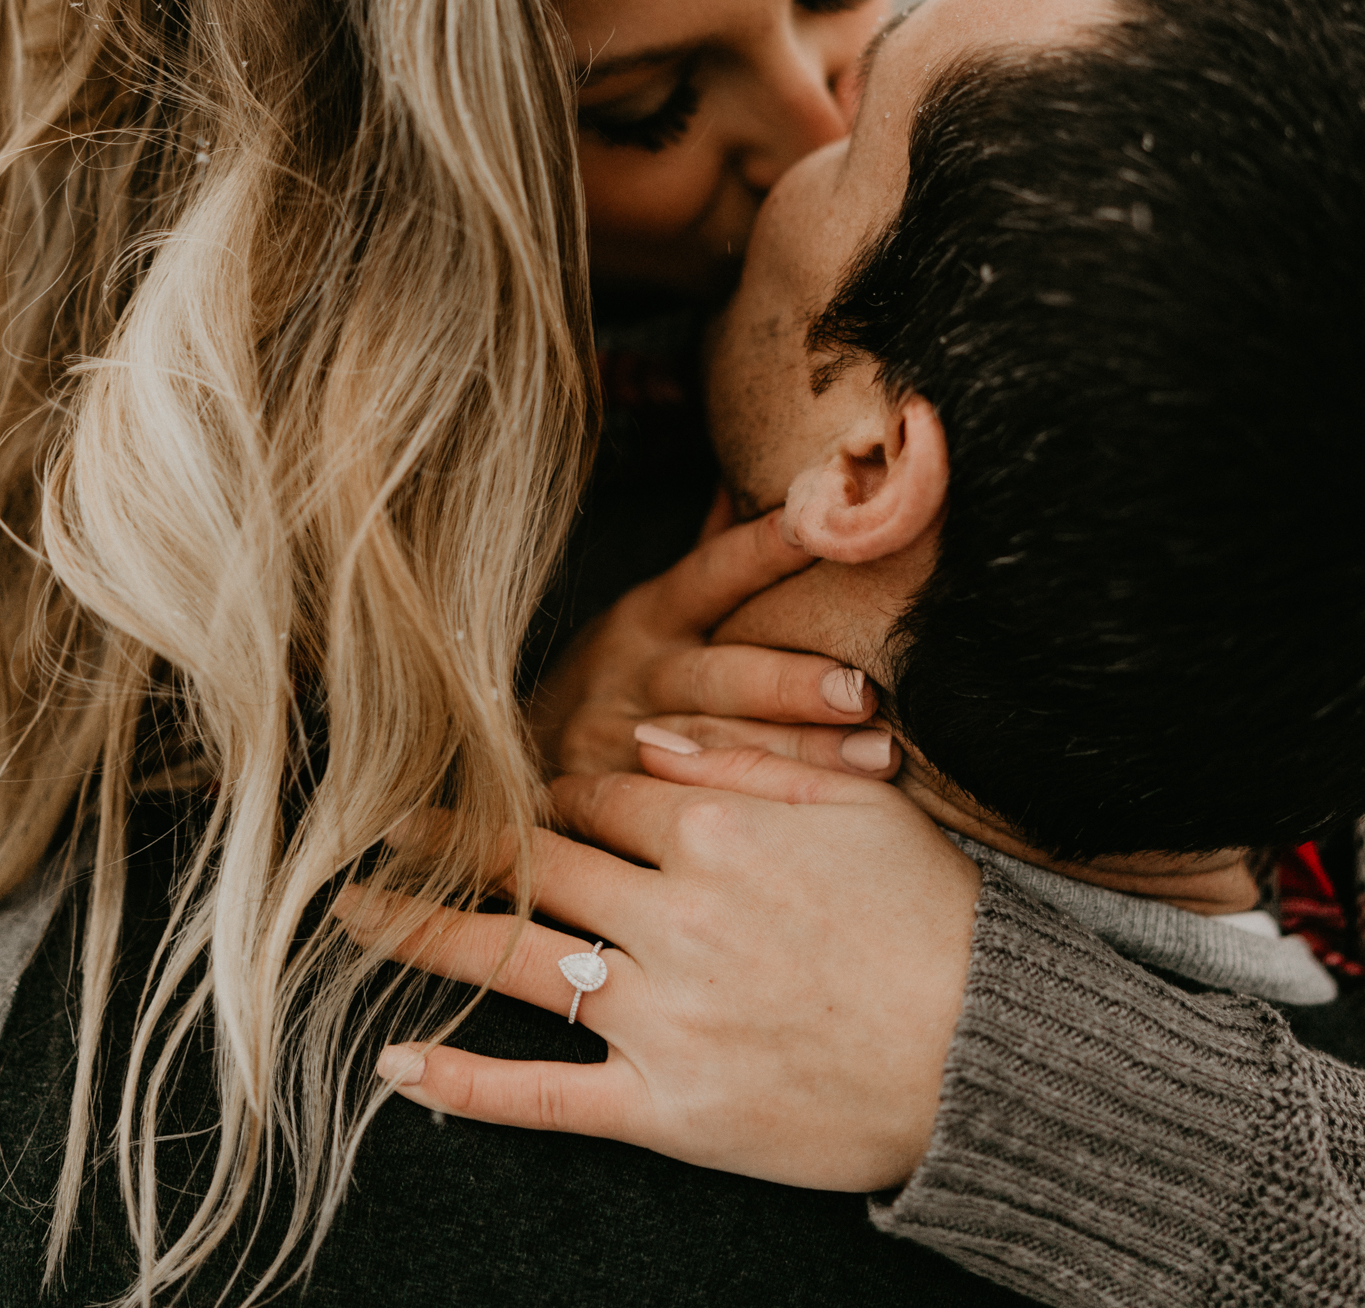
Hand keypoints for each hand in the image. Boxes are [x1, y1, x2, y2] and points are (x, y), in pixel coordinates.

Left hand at [341, 743, 979, 1191]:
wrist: (989, 1050)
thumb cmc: (927, 912)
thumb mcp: (851, 802)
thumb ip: (742, 758)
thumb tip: (646, 738)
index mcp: (713, 831)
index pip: (594, 796)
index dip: (548, 791)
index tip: (508, 788)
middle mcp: (673, 915)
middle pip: (538, 864)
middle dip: (455, 840)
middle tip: (381, 828)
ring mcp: (666, 1015)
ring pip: (519, 962)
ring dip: (425, 933)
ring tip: (354, 915)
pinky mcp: (670, 1106)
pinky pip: (548, 1096)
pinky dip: (467, 1084)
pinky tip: (397, 1064)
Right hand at [530, 508, 900, 779]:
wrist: (517, 758)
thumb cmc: (618, 677)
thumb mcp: (651, 612)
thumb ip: (711, 560)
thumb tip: (752, 481)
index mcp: (650, 615)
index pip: (711, 574)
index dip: (761, 550)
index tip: (817, 527)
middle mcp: (637, 674)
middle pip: (718, 676)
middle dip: (791, 685)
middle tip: (864, 690)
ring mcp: (624, 743)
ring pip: (716, 751)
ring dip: (800, 757)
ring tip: (878, 757)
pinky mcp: (620, 806)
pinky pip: (697, 810)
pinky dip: (760, 814)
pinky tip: (822, 820)